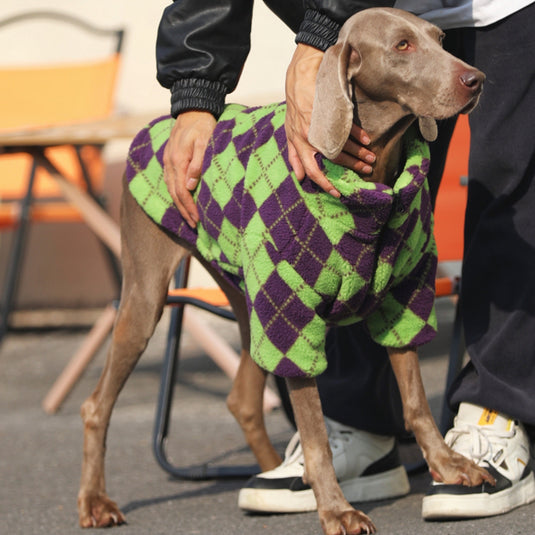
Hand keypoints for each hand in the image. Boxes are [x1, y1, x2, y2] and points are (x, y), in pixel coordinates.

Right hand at [163, 110, 215, 226]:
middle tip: (194, 225)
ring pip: (170, 189)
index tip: (198, 220)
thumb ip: (198, 163)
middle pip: (174, 194)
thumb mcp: (205, 142)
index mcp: (178, 161)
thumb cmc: (203, 125)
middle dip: (184, 211)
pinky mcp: (169, 160)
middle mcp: (169, 164)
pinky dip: (176, 195)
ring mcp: (167, 162)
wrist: (192, 108)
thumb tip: (190, 186)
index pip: (181, 191)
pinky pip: (170, 182)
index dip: (189, 207)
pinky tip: (183, 200)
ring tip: (189, 218)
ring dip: (179, 205)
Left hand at [285, 44, 375, 195]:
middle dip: (352, 166)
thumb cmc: (294, 105)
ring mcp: (320, 124)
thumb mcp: (289, 132)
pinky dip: (358, 134)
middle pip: (333, 158)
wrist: (300, 76)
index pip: (312, 170)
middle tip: (366, 170)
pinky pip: (347, 126)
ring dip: (359, 152)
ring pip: (342, 143)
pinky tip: (367, 140)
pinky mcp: (330, 110)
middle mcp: (308, 136)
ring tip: (371, 157)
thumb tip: (299, 177)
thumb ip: (294, 155)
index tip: (337, 193)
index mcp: (299, 143)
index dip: (324, 183)